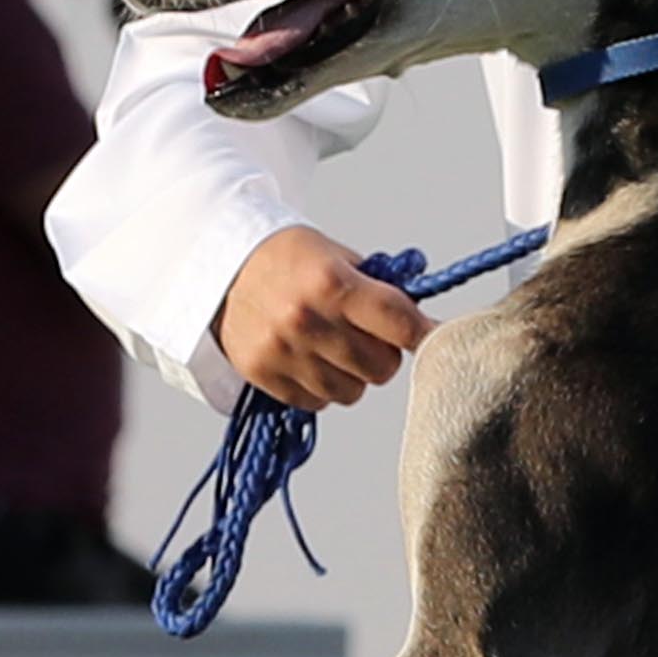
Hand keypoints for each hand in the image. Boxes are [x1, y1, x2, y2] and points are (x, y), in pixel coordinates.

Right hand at [215, 228, 431, 410]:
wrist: (218, 263)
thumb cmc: (283, 256)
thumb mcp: (335, 254)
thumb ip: (377, 287)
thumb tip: (418, 321)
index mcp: (330, 283)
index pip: (400, 324)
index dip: (425, 334)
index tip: (438, 339)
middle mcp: (306, 320)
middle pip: (381, 368)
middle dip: (383, 354)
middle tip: (367, 336)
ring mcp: (282, 351)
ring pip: (352, 392)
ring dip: (352, 375)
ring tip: (333, 347)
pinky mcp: (263, 374)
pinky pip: (317, 402)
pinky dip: (321, 386)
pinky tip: (308, 358)